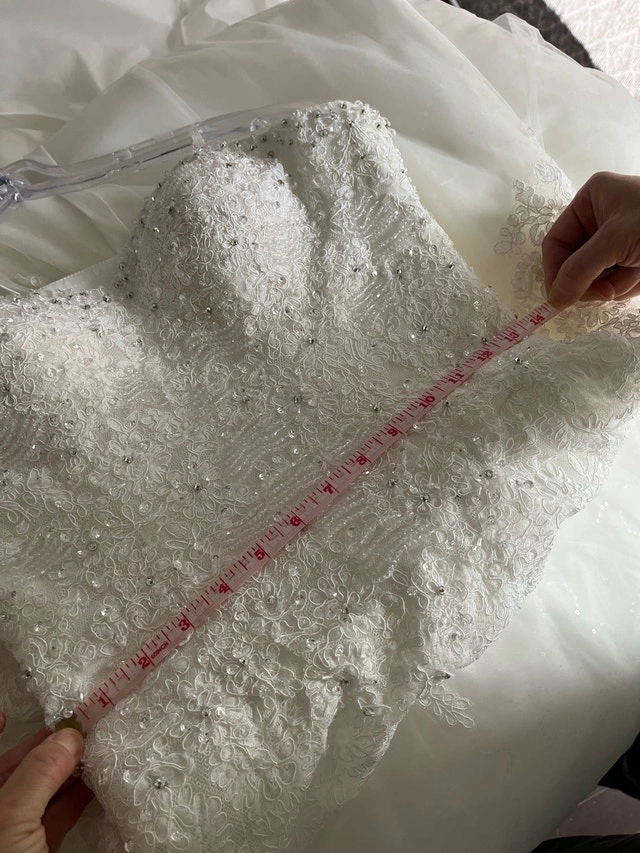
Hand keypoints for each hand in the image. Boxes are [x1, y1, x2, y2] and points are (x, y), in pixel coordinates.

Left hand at [0, 712, 93, 851]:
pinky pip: (60, 813)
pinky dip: (78, 796)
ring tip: (95, 745)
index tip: (7, 716)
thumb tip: (70, 737)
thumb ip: (39, 774)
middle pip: (22, 769)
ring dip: (69, 768)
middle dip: (47, 746)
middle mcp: (0, 810)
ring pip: (45, 789)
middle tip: (78, 723)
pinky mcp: (41, 847)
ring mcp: (19, 830)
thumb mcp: (12, 817)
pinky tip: (96, 780)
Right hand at [542, 171, 639, 308]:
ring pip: (595, 275)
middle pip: (574, 261)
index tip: (558, 299)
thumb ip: (578, 271)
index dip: (554, 271)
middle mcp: (602, 216)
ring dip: (610, 286)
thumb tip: (552, 300)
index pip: (557, 241)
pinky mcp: (635, 257)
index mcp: (593, 198)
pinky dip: (625, 286)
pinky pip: (616, 281)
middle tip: (602, 294)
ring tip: (631, 279)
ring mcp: (620, 238)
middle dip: (588, 281)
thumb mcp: (614, 242)